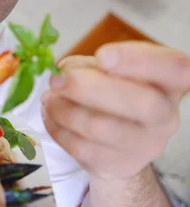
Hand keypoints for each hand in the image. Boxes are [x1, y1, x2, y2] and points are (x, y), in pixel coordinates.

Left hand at [41, 42, 189, 179]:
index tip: (102, 55)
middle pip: (141, 103)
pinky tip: (50, 115)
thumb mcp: (110, 70)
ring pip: (101, 128)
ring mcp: (144, 146)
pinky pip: (80, 147)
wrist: (118, 141)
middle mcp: (165, 116)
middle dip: (90, 87)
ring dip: (64, 109)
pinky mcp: (116, 165)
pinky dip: (56, 127)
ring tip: (48, 97)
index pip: (173, 68)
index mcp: (169, 82)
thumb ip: (91, 65)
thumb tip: (63, 72)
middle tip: (56, 78)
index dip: (138, 60)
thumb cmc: (115, 92)